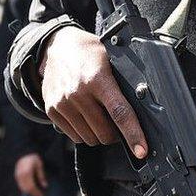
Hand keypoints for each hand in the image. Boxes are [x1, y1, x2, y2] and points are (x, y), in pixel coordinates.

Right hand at [14, 153, 47, 195]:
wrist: (24, 153)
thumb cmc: (33, 159)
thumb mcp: (40, 166)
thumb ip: (42, 176)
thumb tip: (45, 186)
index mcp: (27, 173)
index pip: (32, 187)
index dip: (37, 193)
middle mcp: (21, 175)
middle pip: (27, 189)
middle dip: (34, 194)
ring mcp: (17, 176)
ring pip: (23, 189)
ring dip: (30, 193)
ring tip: (36, 194)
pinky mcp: (16, 176)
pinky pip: (20, 186)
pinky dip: (26, 190)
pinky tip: (31, 190)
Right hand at [39, 27, 147, 154]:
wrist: (56, 45)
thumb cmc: (88, 53)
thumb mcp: (110, 60)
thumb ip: (122, 84)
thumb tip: (143, 109)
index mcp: (97, 79)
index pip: (120, 113)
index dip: (133, 134)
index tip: (141, 151)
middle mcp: (78, 93)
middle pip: (105, 133)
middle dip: (116, 134)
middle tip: (116, 123)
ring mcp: (63, 103)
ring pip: (90, 138)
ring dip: (99, 134)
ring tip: (99, 116)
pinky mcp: (52, 110)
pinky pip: (75, 136)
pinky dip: (84, 132)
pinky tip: (85, 116)